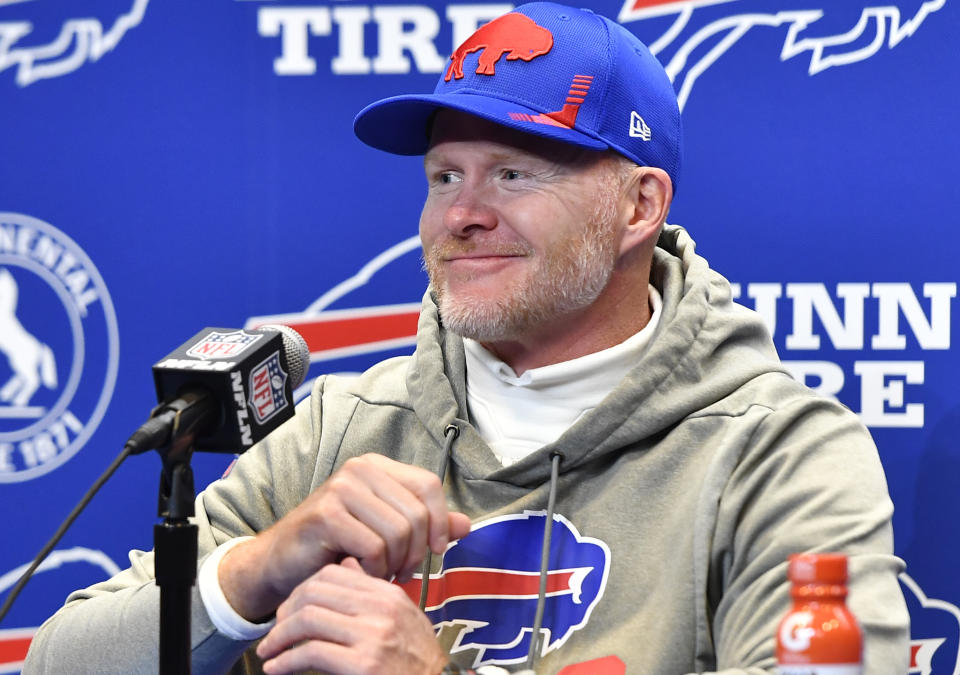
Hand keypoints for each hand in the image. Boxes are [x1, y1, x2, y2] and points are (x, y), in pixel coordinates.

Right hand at [220, 453, 471, 619]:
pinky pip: (374, 547)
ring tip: (381, 574)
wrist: (281, 565)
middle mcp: (360, 469)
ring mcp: (341, 489)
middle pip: (416, 513)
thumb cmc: (336, 547)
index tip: (436, 550)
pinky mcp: (326, 515)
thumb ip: (424, 525)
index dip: (440, 520)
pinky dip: (375, 570)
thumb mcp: (385, 533)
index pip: (429, 484)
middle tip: (401, 572)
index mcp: (378, 467)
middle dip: (416, 552)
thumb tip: (465, 524)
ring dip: (395, 564)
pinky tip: (362, 573)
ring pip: (398, 532)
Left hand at [256, 557, 448, 674]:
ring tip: (269, 652)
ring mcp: (373, 636)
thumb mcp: (403, 619)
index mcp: (388, 594)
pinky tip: (277, 669)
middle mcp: (381, 609)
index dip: (302, 589)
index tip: (291, 611)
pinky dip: (286, 662)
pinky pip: (311, 653)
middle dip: (285, 612)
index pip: (334, 573)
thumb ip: (372, 595)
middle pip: (315, 592)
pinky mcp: (364, 665)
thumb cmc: (417, 661)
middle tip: (274, 632)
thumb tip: (345, 566)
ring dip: (279, 637)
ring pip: (308, 619)